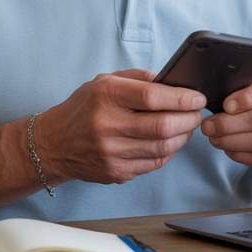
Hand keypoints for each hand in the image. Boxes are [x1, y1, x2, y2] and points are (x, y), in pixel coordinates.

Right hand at [35, 70, 204, 184]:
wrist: (54, 144)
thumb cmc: (83, 108)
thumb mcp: (104, 81)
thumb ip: (139, 79)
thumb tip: (174, 84)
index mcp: (106, 96)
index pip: (153, 97)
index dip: (181, 99)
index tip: (197, 98)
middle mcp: (107, 125)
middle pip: (162, 126)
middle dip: (188, 119)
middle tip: (196, 113)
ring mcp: (111, 152)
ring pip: (162, 148)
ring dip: (182, 137)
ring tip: (186, 126)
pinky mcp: (116, 172)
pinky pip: (153, 163)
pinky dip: (168, 152)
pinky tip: (170, 141)